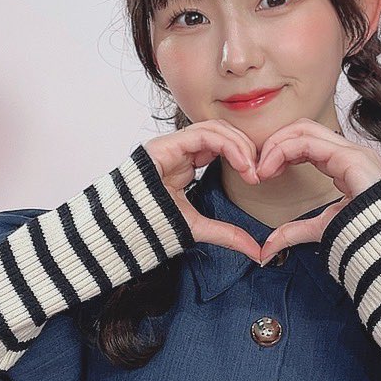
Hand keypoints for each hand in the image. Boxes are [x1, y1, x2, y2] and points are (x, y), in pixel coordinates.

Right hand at [144, 121, 262, 262]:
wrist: (123, 226)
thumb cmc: (151, 224)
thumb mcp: (198, 228)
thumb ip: (228, 235)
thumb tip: (257, 252)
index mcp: (185, 162)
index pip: (221, 145)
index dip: (243, 156)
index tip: (257, 178)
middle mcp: (180, 150)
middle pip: (221, 131)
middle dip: (245, 147)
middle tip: (257, 172)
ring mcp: (172, 145)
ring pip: (214, 128)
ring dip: (238, 144)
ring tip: (251, 168)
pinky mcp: (167, 144)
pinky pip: (203, 134)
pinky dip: (227, 144)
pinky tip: (240, 162)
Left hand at [255, 120, 380, 260]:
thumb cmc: (363, 236)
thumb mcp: (319, 230)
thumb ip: (292, 233)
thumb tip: (266, 250)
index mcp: (344, 163)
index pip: (306, 140)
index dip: (280, 151)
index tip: (262, 173)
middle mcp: (349, 152)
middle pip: (303, 128)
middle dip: (275, 142)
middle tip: (258, 168)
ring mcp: (352, 152)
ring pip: (303, 129)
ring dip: (276, 145)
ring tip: (262, 169)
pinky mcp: (350, 157)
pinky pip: (308, 142)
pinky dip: (283, 150)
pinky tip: (270, 169)